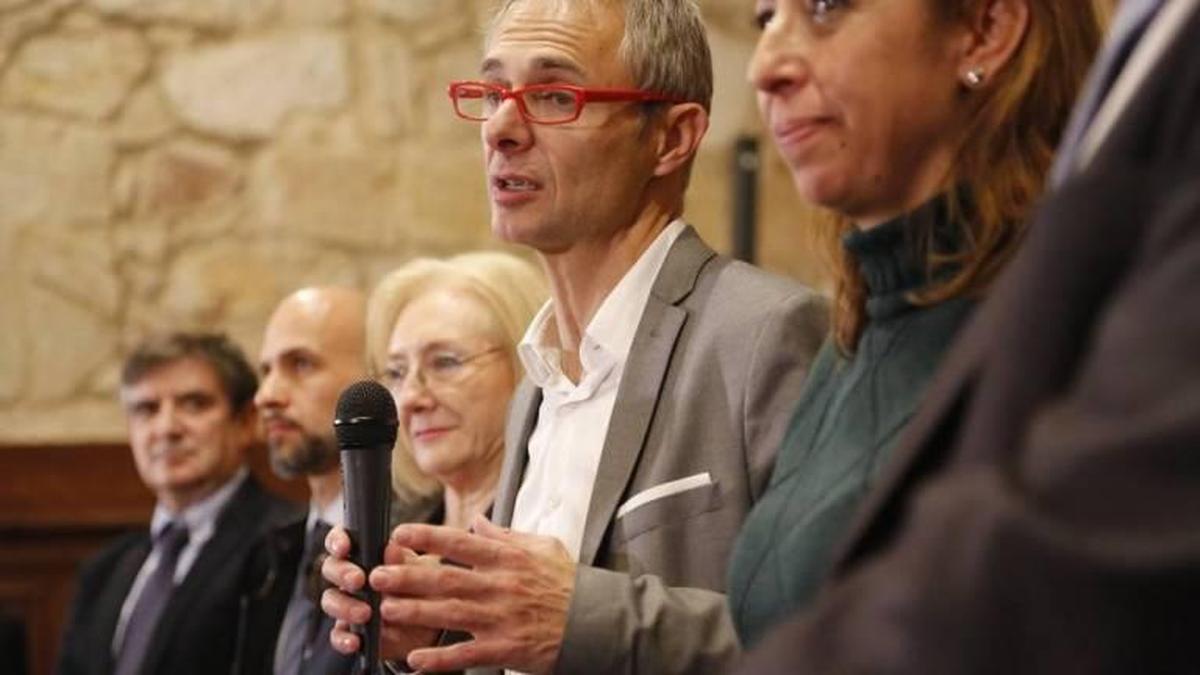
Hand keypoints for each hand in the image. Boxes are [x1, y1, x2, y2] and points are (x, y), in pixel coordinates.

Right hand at [319, 525, 439, 659]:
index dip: (337, 540)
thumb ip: (404, 563)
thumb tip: (391, 550)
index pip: (342, 539)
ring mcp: (348, 603)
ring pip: (331, 600)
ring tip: (365, 613)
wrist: (435, 622)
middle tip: (358, 580)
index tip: (344, 547)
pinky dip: (343, 638)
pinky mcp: (350, 631)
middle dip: (342, 573)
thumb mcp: (421, 572)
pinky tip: (355, 642)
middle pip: (332, 568)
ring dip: (344, 606)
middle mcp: (351, 575)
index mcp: (367, 552)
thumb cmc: (425, 585)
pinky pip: (338, 634)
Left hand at [381, 515, 575, 673]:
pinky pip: (468, 654)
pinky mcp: (506, 648)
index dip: (428, 537)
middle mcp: (501, 585)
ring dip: (415, 612)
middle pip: (447, 578)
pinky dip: (441, 659)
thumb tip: (477, 521)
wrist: (597, 622)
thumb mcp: (544, 546)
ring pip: (450, 613)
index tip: (400, 534)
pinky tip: (416, 660)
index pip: (461, 542)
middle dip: (408, 575)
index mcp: (508, 558)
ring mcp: (502, 618)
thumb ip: (506, 535)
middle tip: (376, 574)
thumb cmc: (569, 584)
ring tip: (385, 609)